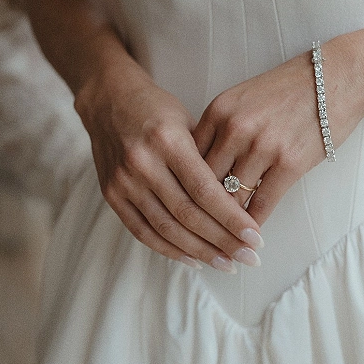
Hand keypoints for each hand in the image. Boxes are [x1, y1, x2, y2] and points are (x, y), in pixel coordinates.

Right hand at [75, 52, 263, 271]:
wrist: (108, 99)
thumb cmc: (157, 108)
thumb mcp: (188, 120)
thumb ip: (208, 158)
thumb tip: (241, 200)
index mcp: (168, 140)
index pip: (205, 190)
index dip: (231, 218)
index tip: (255, 236)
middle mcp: (143, 163)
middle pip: (188, 214)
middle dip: (222, 241)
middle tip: (249, 257)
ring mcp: (123, 181)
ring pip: (166, 228)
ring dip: (200, 252)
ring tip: (228, 264)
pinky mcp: (111, 195)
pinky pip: (143, 231)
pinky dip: (169, 249)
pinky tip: (194, 259)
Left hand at [193, 37, 363, 225]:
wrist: (338, 77)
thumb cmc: (291, 89)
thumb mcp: (244, 98)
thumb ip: (220, 129)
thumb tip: (200, 168)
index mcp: (218, 110)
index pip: (188, 159)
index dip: (184, 186)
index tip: (183, 205)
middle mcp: (235, 128)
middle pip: (204, 182)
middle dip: (200, 210)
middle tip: (196, 232)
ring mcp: (262, 147)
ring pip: (230, 197)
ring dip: (226, 222)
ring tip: (221, 240)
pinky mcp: (289, 164)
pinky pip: (261, 204)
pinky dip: (252, 224)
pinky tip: (249, 235)